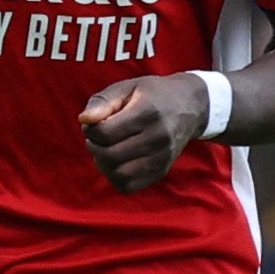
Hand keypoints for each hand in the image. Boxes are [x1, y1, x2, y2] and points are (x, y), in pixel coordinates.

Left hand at [80, 73, 210, 192]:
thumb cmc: (152, 95)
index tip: (94, 122)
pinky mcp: (161, 171)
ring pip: (118, 174)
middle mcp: (158, 137)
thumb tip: (84, 120)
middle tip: (97, 137)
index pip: (105, 133)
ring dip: (103, 163)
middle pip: (110, 155)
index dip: (90, 129)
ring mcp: (162, 157)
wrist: (190, 107)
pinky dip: (115, 176)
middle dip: (94, 146)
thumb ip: (103, 101)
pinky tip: (117, 161)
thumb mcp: (128, 87)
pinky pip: (128, 186)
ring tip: (107, 149)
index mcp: (148, 112)